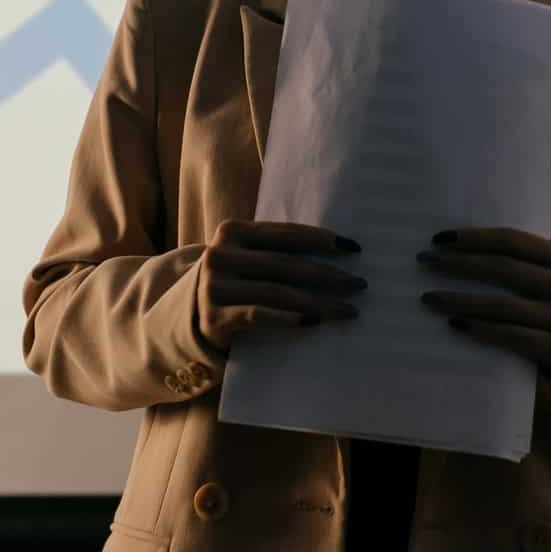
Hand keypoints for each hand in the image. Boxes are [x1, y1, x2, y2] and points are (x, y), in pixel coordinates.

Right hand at [194, 219, 364, 351]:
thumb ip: (277, 249)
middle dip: (328, 273)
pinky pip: (260, 315)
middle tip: (358, 283)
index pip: (286, 234)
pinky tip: (316, 320)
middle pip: (286, 263)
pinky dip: (291, 317)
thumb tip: (339, 249)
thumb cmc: (236, 282)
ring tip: (348, 308)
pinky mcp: (215, 317)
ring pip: (277, 291)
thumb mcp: (249, 258)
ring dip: (319, 300)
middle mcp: (220, 254)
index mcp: (232, 231)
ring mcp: (215, 286)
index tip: (355, 248)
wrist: (192, 317)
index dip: (322, 239)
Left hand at [417, 227, 550, 376]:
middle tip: (425, 261)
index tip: (439, 238)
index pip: (510, 240)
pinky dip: (478, 328)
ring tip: (428, 296)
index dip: (473, 237)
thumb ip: (529, 260)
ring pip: (499, 305)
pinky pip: (507, 336)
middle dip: (458, 263)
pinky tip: (453, 323)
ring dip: (459, 299)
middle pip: (501, 269)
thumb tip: (466, 244)